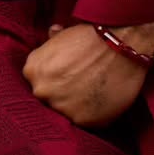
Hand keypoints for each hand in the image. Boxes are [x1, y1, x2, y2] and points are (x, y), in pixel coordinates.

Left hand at [21, 21, 153, 127]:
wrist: (120, 45)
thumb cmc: (91, 36)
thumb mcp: (64, 35)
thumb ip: (52, 42)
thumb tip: (51, 33)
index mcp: (33, 70)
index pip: (37, 81)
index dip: (53, 79)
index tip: (65, 77)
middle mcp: (42, 91)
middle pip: (48, 99)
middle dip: (62, 93)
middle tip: (80, 86)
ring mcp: (61, 108)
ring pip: (66, 112)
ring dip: (77, 106)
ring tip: (93, 93)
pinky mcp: (83, 121)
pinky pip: (85, 121)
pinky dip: (93, 114)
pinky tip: (102, 100)